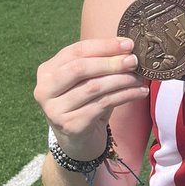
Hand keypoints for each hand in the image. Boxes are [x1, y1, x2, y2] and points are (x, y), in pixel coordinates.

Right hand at [33, 37, 147, 160]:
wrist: (79, 141)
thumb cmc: (85, 103)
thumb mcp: (87, 80)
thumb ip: (100, 63)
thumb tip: (128, 48)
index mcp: (47, 71)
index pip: (76, 51)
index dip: (104, 46)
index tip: (128, 44)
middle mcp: (44, 89)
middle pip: (80, 68)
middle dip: (111, 63)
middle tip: (134, 61)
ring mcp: (55, 109)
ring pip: (93, 87)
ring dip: (121, 80)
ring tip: (139, 79)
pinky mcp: (70, 126)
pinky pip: (102, 105)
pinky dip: (125, 96)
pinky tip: (139, 93)